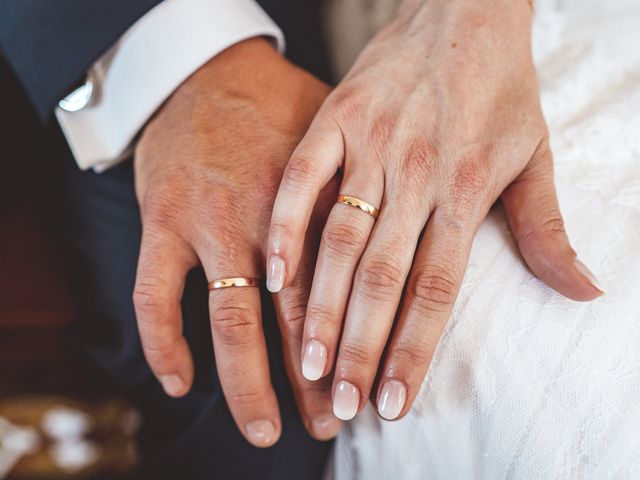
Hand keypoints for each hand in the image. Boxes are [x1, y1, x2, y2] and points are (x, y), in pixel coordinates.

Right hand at [133, 38, 340, 445]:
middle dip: (312, 380)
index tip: (374, 390)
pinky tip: (178, 383)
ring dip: (248, 382)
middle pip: (296, 318)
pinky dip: (163, 343)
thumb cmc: (284, 108)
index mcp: (321, 202)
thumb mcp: (344, 141)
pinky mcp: (161, 220)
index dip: (359, 348)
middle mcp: (270, 219)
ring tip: (264, 432)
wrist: (210, 71)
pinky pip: (153, 295)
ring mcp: (211, 222)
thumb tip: (413, 238)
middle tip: (330, 424)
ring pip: (230, 319)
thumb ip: (372, 192)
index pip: (345, 293)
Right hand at [267, 0, 603, 422]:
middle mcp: (416, 174)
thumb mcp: (536, 154)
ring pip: (340, 238)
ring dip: (321, 304)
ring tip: (307, 361)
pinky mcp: (335, 118)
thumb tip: (583, 292)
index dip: (413, 349)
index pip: (438, 288)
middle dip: (360, 346)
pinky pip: (303, 178)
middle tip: (340, 402)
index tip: (392, 400)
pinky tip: (275, 278)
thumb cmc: (498, 86)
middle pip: (383, 276)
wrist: (461, 10)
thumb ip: (549, 230)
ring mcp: (369, 144)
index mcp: (467, 188)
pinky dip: (287, 227)